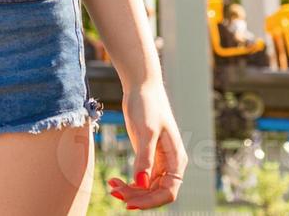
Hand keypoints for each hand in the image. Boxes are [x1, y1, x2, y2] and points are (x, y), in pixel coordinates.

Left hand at [106, 79, 185, 209]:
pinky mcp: (147, 156)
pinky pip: (140, 178)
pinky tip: (114, 180)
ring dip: (131, 191)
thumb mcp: (146, 131)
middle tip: (114, 191)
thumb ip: (144, 158)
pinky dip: (128, 182)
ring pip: (147, 187)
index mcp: (176, 159)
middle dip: (137, 196)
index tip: (130, 202)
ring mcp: (158, 161)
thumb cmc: (147, 104)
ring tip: (112, 186)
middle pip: (156, 192)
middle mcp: (170, 163)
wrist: (141, 86)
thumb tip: (140, 184)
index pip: (169, 192)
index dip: (151, 201)